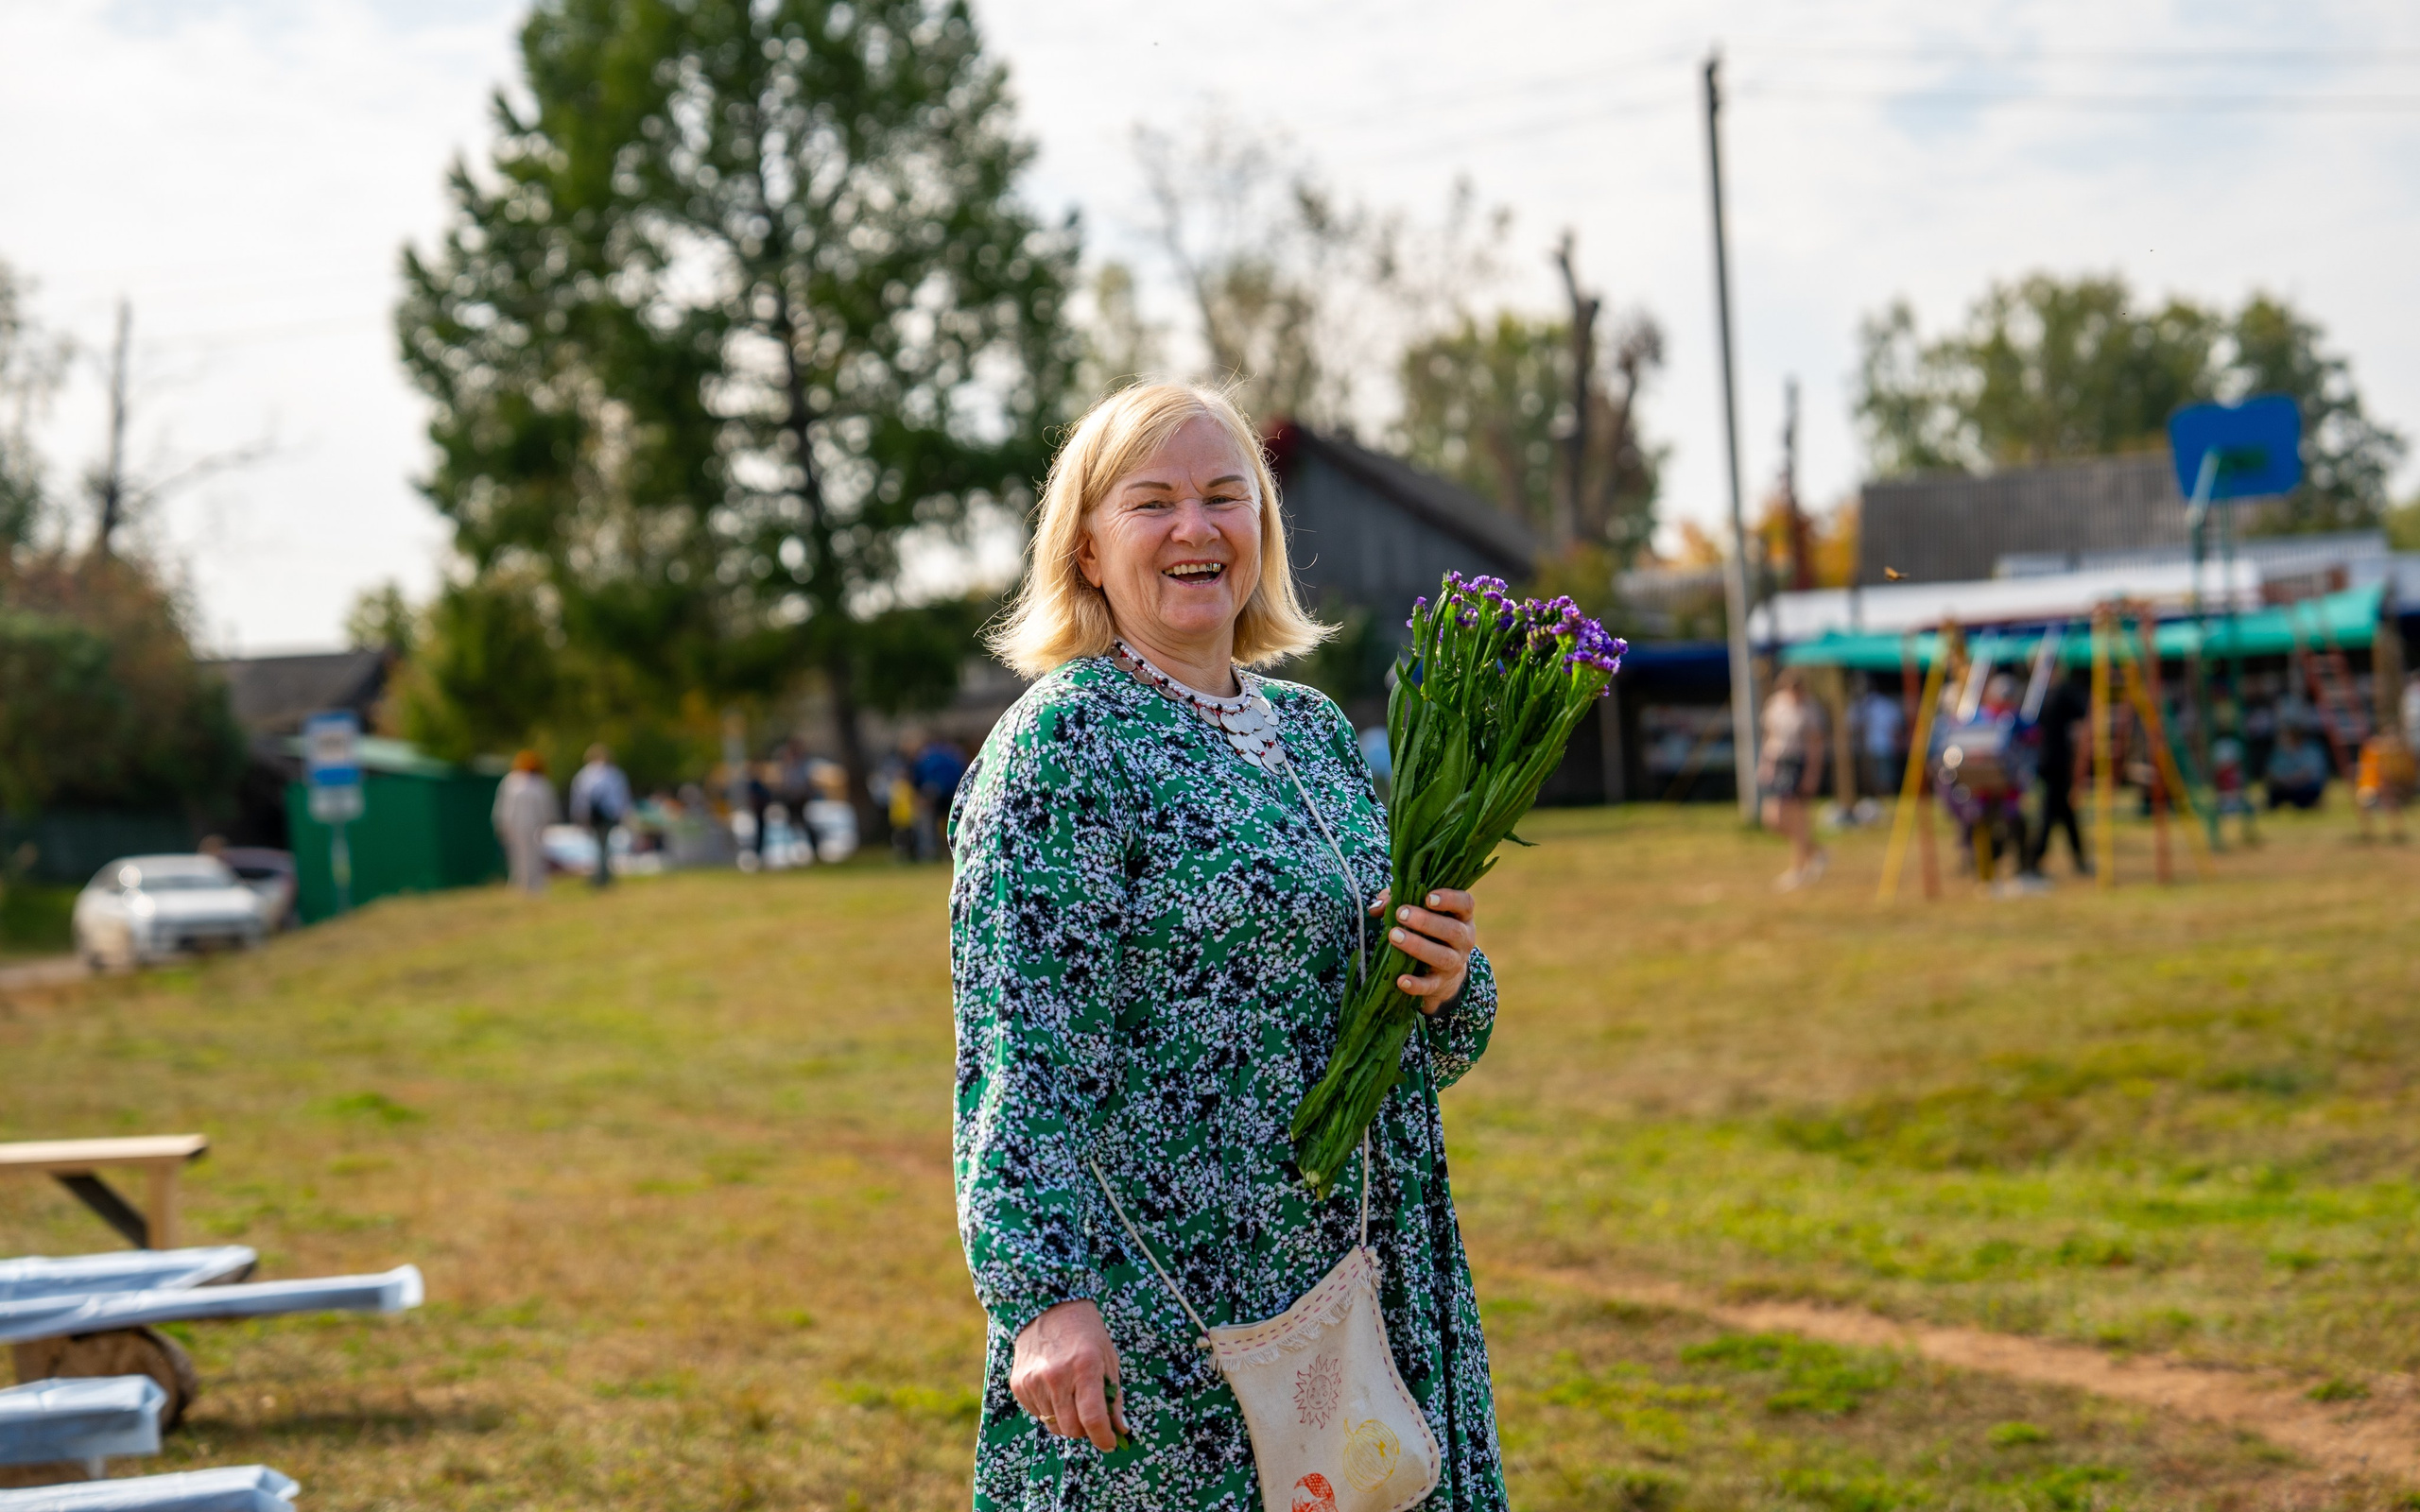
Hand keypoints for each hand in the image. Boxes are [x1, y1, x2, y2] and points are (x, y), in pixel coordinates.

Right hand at [1010, 1299, 1127, 1451]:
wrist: (1048, 1307)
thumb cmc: (1086, 1333)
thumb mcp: (1108, 1359)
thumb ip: (1114, 1397)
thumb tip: (1120, 1431)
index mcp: (1085, 1367)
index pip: (1093, 1418)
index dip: (1103, 1438)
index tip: (1110, 1444)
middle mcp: (1056, 1376)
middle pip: (1072, 1429)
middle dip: (1086, 1430)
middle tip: (1091, 1417)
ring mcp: (1034, 1381)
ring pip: (1054, 1426)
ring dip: (1067, 1420)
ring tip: (1072, 1395)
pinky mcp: (1018, 1384)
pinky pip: (1038, 1415)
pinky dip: (1050, 1410)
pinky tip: (1054, 1389)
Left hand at [1370, 887, 1474, 1016]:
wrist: (1443, 973)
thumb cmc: (1427, 931)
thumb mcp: (1418, 911)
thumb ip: (1397, 902)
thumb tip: (1378, 908)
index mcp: (1461, 917)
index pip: (1465, 903)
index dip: (1450, 899)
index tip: (1428, 897)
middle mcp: (1464, 940)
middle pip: (1453, 930)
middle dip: (1426, 921)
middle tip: (1402, 914)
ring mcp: (1455, 964)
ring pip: (1443, 957)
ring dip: (1418, 946)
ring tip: (1394, 936)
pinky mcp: (1441, 984)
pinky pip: (1430, 985)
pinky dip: (1416, 984)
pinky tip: (1401, 980)